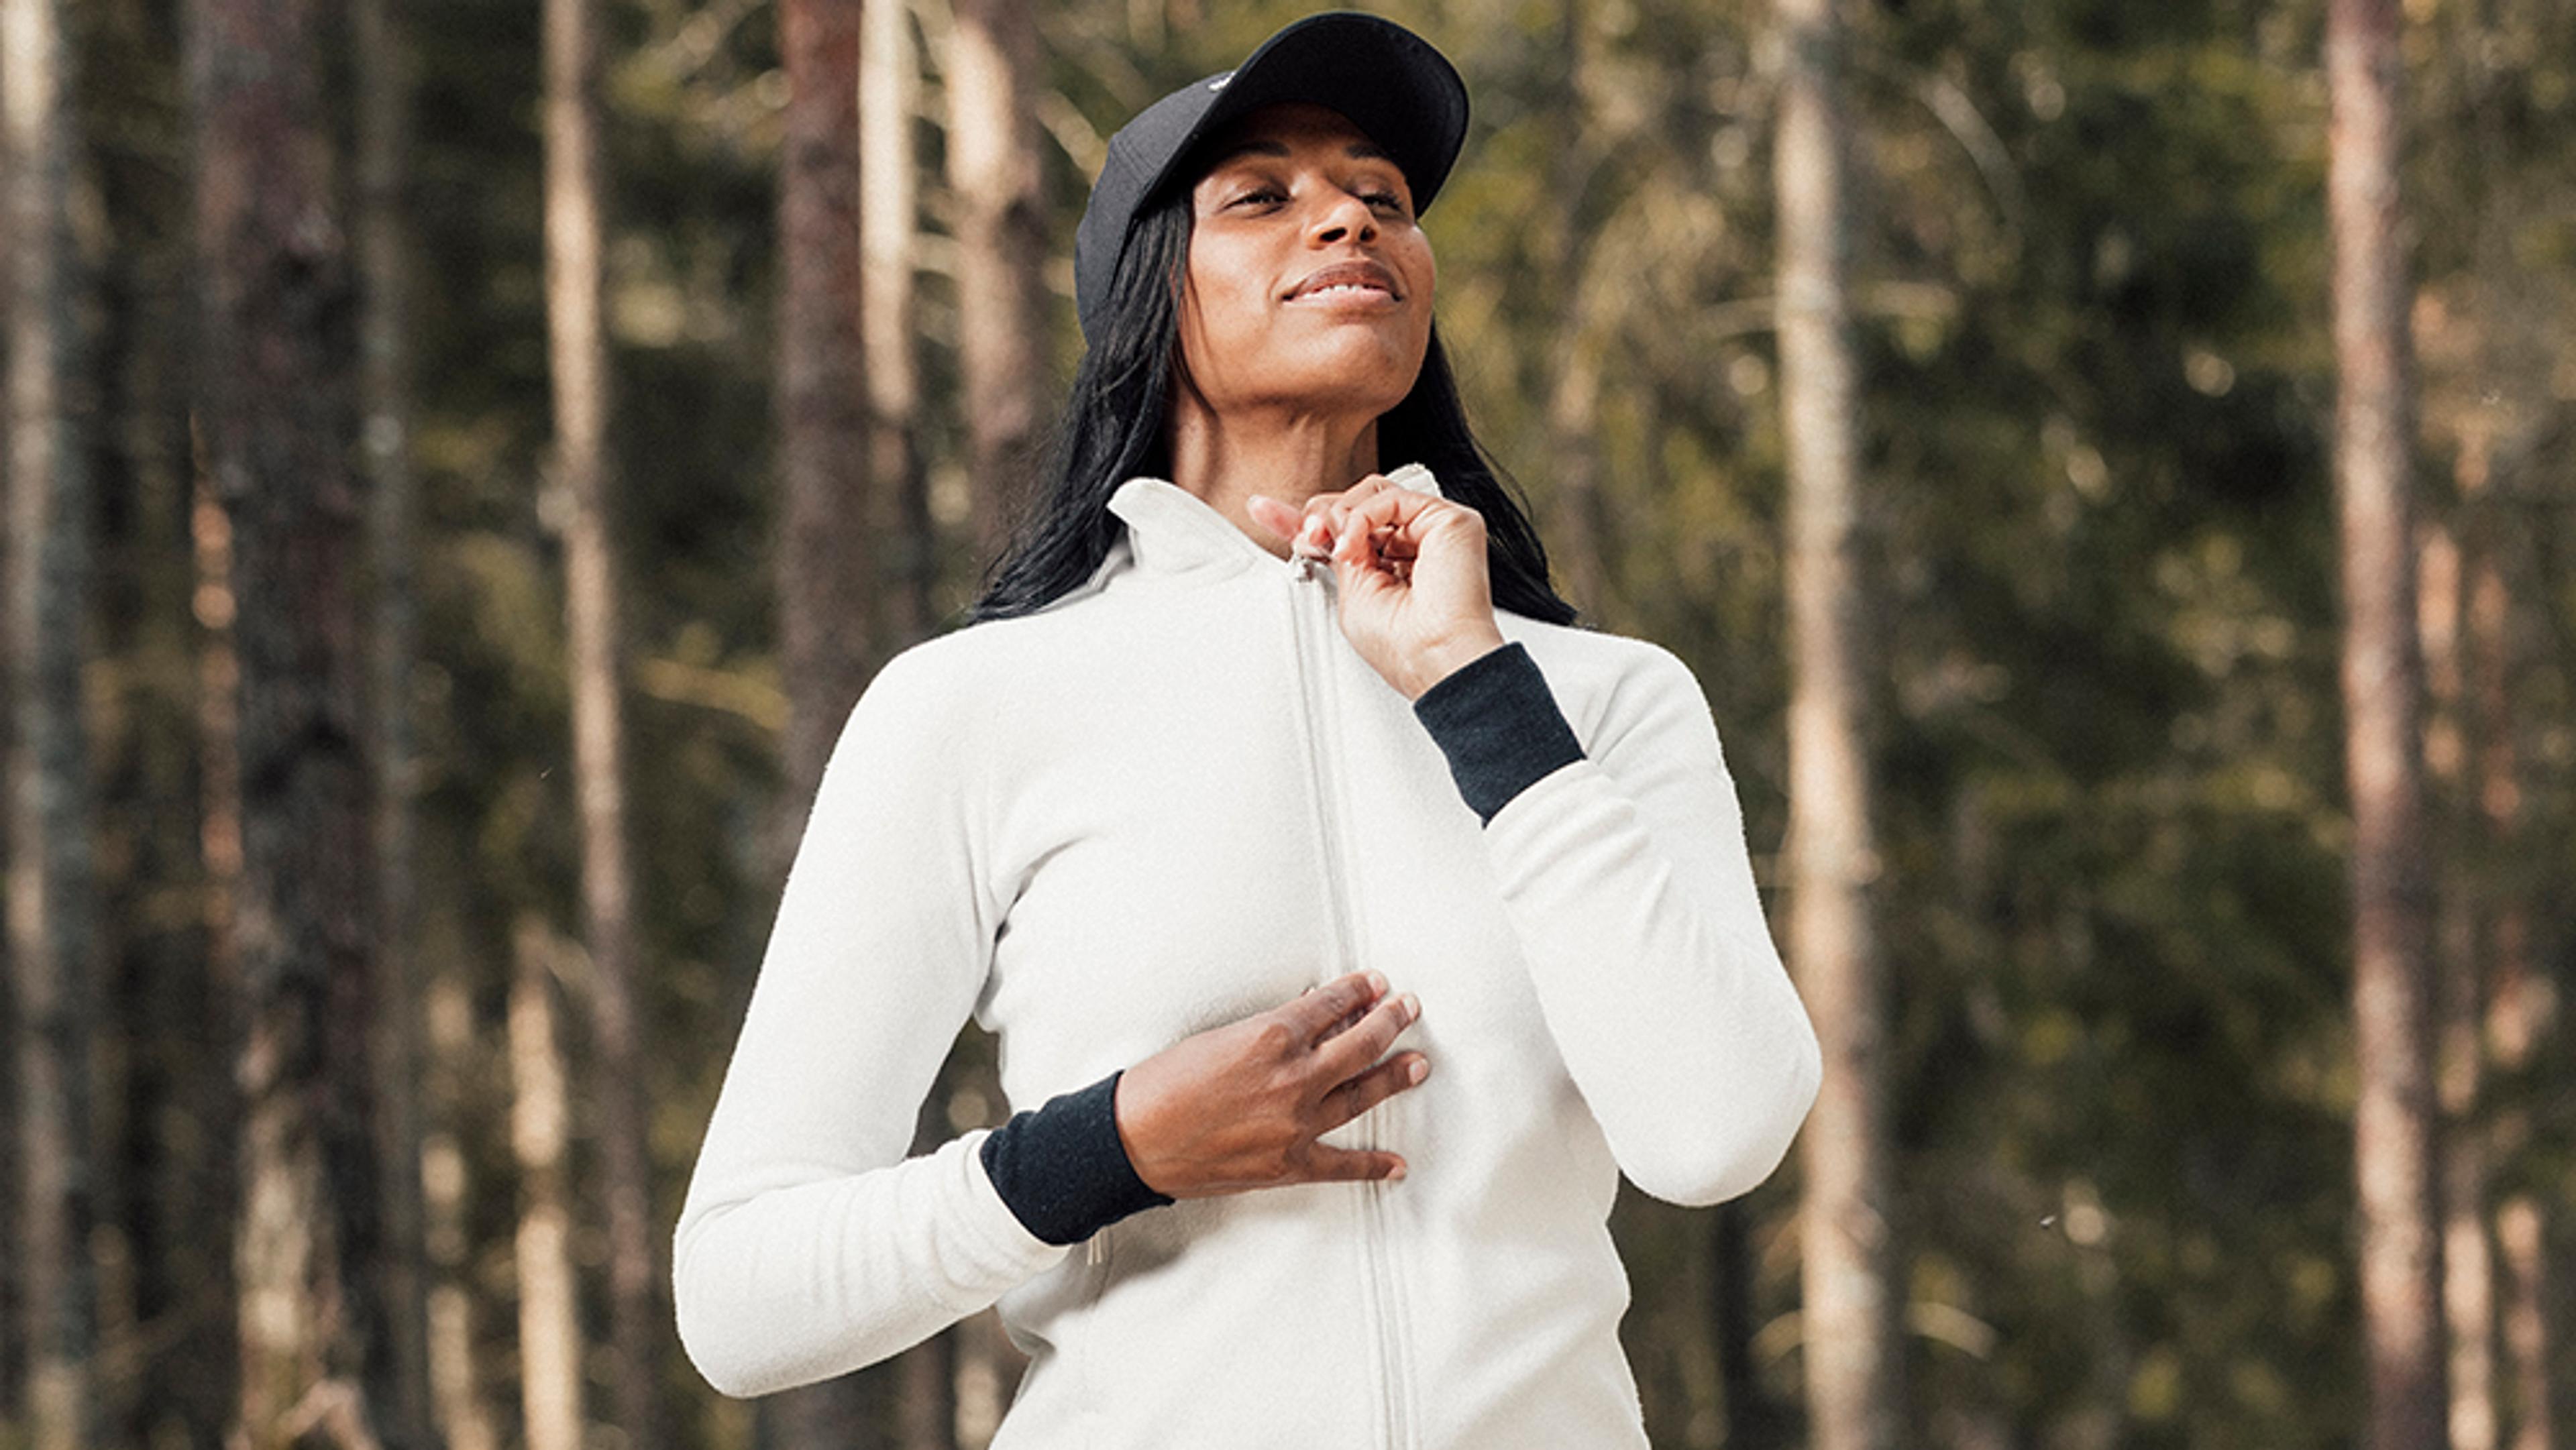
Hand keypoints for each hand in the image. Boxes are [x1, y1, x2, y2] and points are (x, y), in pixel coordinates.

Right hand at [1114, 970, 1428, 1197]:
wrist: (1133, 1141)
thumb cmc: (1163, 1085)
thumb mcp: (1218, 1036)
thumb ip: (1268, 1032)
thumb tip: (1305, 1021)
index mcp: (1271, 1036)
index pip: (1331, 1005)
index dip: (1357, 991)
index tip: (1373, 984)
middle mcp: (1293, 1078)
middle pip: (1360, 1043)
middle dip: (1390, 1021)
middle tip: (1407, 1009)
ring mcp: (1296, 1123)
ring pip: (1362, 1094)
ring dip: (1394, 1076)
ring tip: (1417, 1063)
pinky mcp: (1288, 1163)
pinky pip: (1342, 1163)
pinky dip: (1373, 1165)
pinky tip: (1396, 1163)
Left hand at [1248, 477, 1507, 700]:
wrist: (1434, 657)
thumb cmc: (1402, 645)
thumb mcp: (1350, 594)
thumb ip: (1338, 554)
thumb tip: (1315, 528)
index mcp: (1393, 567)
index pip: (1347, 528)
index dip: (1304, 518)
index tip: (1265, 510)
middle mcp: (1414, 546)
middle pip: (1357, 503)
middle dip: (1320, 516)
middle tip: (1307, 538)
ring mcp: (1433, 531)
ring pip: (1372, 493)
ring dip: (1339, 518)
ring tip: (1338, 550)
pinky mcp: (1450, 520)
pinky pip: (1390, 498)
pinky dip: (1360, 518)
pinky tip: (1354, 546)